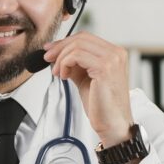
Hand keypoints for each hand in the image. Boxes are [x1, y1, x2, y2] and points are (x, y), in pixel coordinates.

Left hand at [43, 32, 132, 146]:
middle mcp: (116, 53)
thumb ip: (76, 65)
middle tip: (47, 59)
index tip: (50, 50)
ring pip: (77, 45)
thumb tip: (58, 54)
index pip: (86, 38)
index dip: (65, 42)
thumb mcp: (85, 79)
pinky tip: (65, 76)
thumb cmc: (102, 106)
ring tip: (58, 73)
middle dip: (60, 47)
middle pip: (81, 38)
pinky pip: (76, 56)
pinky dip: (65, 64)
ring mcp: (112, 59)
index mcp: (114, 54)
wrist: (112, 125)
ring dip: (61, 58)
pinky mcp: (104, 68)